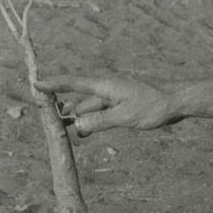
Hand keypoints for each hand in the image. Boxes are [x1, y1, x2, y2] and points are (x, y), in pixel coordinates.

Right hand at [35, 74, 175, 134]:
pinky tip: (85, 130)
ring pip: (89, 106)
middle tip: (45, 117)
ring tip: (62, 129)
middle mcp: (106, 86)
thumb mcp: (125, 117)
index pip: (72, 82)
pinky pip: (100, 110)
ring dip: (77, 117)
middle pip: (78, 97)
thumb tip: (78, 126)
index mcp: (105, 84)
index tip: (35, 84)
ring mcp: (114, 94)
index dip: (53, 84)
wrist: (176, 100)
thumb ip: (101, 121)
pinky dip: (91, 119)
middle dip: (62, 107)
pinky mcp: (121, 102)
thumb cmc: (153, 105)